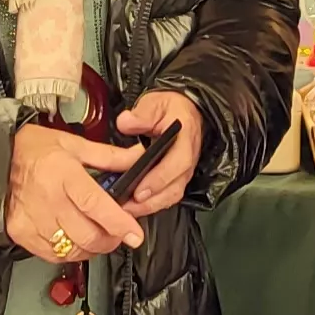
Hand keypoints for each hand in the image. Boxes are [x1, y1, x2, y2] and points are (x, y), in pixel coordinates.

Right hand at [9, 124, 144, 263]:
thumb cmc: (32, 149)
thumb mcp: (73, 144)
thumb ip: (109, 156)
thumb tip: (137, 158)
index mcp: (63, 174)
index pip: (96, 205)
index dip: (119, 223)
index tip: (135, 234)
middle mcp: (48, 199)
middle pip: (88, 235)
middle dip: (111, 239)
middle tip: (118, 232)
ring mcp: (32, 219)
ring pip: (73, 249)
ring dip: (92, 247)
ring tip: (96, 233)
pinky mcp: (21, 232)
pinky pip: (53, 254)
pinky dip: (70, 251)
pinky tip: (73, 238)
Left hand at [115, 90, 206, 218]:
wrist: (184, 111)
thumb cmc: (170, 108)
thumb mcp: (155, 103)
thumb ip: (142, 113)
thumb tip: (127, 123)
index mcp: (185, 137)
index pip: (178, 163)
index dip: (159, 179)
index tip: (140, 190)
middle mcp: (188, 158)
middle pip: (175, 187)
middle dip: (151, 201)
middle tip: (127, 208)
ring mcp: (184, 171)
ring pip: (171, 196)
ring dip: (150, 207)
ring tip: (126, 211)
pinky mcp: (176, 178)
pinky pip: (167, 196)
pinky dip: (151, 205)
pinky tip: (133, 207)